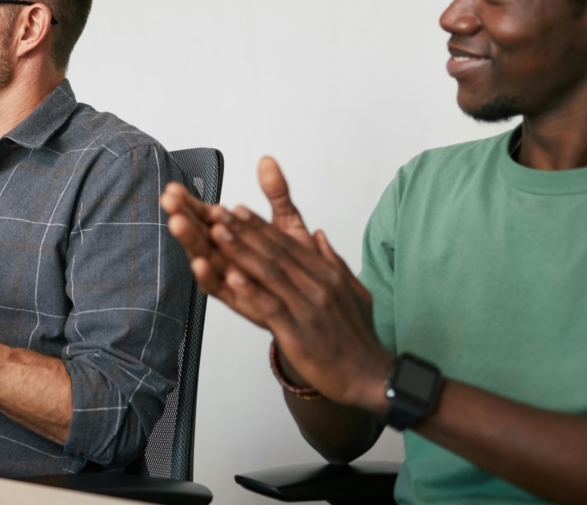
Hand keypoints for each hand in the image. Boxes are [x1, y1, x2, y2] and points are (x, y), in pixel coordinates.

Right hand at [162, 156, 318, 304]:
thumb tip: (267, 161)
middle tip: (170, 200)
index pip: (207, 215)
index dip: (191, 202)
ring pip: (203, 256)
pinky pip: (218, 289)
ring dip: (189, 240)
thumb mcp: (288, 224)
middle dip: (183, 215)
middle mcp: (228, 256)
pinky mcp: (238, 300)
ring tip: (178, 223)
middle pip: (200, 233)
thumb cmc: (298, 268)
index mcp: (234, 237)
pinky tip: (200, 263)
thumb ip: (276, 194)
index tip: (175, 187)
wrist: (318, 307)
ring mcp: (231, 277)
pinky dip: (207, 277)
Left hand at [208, 203, 390, 410]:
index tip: (236, 210)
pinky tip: (232, 278)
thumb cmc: (357, 337)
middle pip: (275, 252)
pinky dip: (251, 291)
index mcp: (327, 274)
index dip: (259, 225)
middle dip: (243, 230)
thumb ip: (334, 261)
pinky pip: (271, 307)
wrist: (369, 376)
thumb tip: (320, 235)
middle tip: (218, 214)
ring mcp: (309, 308)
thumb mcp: (354, 291)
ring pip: (269, 273)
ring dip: (240, 251)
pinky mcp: (299, 332)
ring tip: (217, 234)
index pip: (287, 243)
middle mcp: (318, 286)